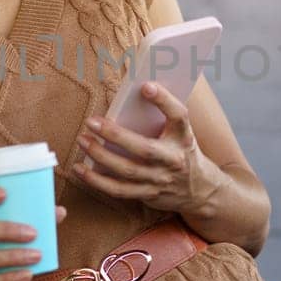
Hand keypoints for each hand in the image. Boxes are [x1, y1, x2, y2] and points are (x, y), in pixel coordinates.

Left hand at [72, 81, 222, 214]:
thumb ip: (163, 115)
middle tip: (91, 122)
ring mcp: (160, 180)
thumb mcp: (181, 133)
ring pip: (127, 170)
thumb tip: (135, 91)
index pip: (178, 116)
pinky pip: (119, 190)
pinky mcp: (148, 194)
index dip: (164, 100)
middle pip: (143, 149)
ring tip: (82, 141)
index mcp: (183, 138)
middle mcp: (173, 160)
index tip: (145, 86)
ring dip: (100, 156)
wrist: (200, 190)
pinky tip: (80, 169)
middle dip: (115, 135)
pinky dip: (97, 181)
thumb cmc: (182, 152)